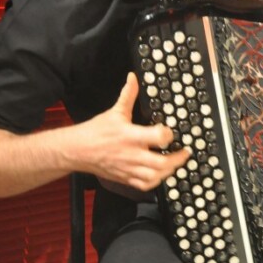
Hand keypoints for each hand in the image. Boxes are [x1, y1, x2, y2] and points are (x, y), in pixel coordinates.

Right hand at [73, 72, 189, 190]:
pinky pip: (144, 185)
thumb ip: (128, 95)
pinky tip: (161, 174)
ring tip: (175, 163)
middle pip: (160, 163)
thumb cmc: (96, 131)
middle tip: (185, 152)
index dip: (168, 134)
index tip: (171, 131)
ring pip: (154, 176)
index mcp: (130, 136)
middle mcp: (131, 154)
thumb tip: (133, 77)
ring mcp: (129, 168)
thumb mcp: (114, 111)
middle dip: (176, 159)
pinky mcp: (125, 178)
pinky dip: (156, 181)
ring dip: (169, 171)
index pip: (157, 137)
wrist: (77, 151)